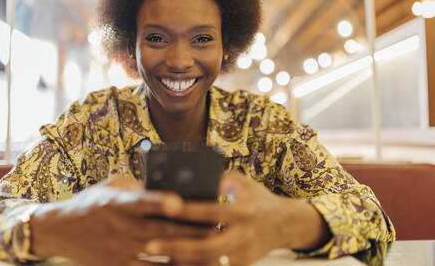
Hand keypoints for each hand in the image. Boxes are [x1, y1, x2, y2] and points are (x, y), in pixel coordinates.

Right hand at [30, 179, 213, 265]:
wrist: (60, 230)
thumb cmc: (90, 203)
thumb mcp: (110, 187)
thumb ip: (137, 188)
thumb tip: (167, 186)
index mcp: (116, 203)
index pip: (140, 201)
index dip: (159, 201)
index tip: (180, 201)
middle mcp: (118, 227)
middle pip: (158, 231)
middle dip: (189, 229)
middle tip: (216, 226)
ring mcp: (118, 250)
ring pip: (157, 254)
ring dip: (184, 252)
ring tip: (210, 248)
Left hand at [143, 171, 329, 265]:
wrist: (285, 225)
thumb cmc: (258, 199)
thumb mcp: (244, 183)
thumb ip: (221, 180)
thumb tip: (193, 178)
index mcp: (242, 212)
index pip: (211, 211)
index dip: (188, 210)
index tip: (166, 206)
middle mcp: (242, 236)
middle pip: (207, 246)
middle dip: (177, 246)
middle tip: (149, 244)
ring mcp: (241, 255)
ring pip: (207, 265)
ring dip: (179, 263)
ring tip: (152, 259)